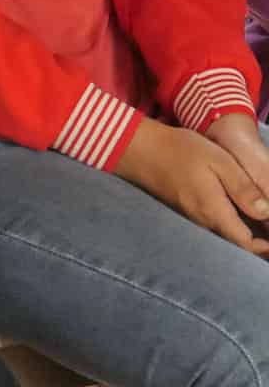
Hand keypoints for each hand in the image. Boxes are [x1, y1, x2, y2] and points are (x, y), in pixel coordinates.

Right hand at [118, 117, 268, 255]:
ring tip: (263, 225)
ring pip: (225, 234)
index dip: (266, 248)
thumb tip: (266, 211)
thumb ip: (243, 187)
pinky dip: (231, 224)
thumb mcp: (219, 161)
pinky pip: (214, 224)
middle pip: (236, 242)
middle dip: (259, 243)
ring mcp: (192, 216)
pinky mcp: (186, 209)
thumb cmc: (180, 150)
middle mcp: (203, 220)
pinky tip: (240, 212)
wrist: (139, 148)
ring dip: (246, 234)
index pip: (246, 243)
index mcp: (214, 211)